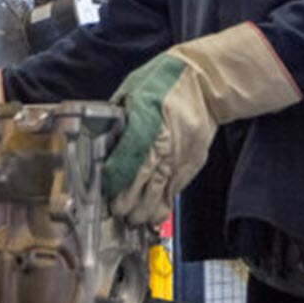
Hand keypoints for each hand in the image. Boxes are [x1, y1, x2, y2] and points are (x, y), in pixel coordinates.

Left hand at [102, 23, 300, 226]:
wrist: (205, 83)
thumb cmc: (163, 81)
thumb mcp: (132, 89)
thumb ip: (117, 116)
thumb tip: (98, 138)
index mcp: (148, 116)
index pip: (131, 152)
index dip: (117, 174)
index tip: (106, 188)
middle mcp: (167, 137)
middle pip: (146, 174)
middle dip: (130, 197)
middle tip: (117, 213)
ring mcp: (182, 151)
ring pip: (162, 185)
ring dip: (146, 206)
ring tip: (133, 220)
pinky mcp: (194, 159)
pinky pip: (177, 185)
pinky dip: (165, 201)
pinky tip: (155, 215)